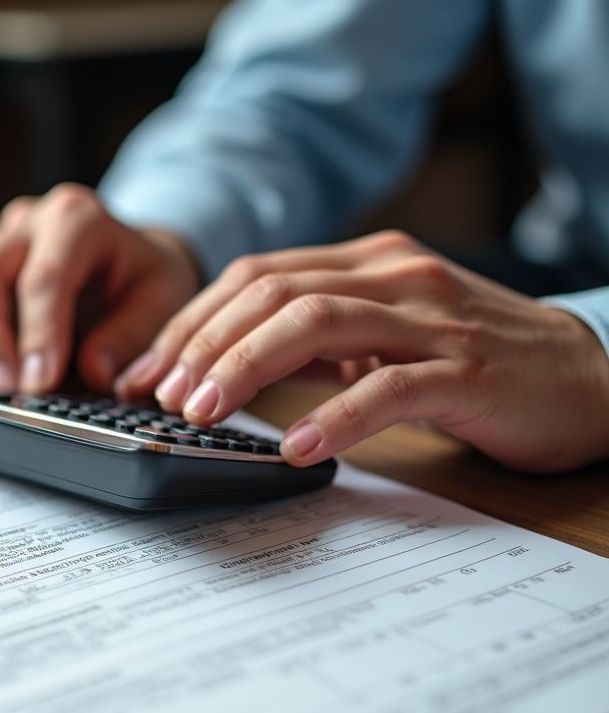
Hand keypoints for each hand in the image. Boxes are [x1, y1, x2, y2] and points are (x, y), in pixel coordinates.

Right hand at [0, 184, 201, 401]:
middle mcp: (22, 225)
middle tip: (1, 391)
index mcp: (76, 220)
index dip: (39, 333)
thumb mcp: (163, 298)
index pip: (45, 276)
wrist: (130, 256)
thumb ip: (132, 334)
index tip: (38, 384)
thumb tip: (91, 371)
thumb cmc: (142, 278)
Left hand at [115, 230, 608, 471]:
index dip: (191, 323)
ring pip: (318, 322)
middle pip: (273, 292)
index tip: (147, 370)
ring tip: (204, 414)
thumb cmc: (471, 359)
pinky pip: (388, 388)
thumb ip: (316, 340)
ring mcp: (432, 321)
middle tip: (162, 396)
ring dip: (247, 367)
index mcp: (366, 263)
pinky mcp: (467, 373)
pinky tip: (294, 449)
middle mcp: (393, 277)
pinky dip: (333, 418)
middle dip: (204, 344)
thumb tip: (228, 364)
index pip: (256, 278)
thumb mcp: (381, 336)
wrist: (585, 375)